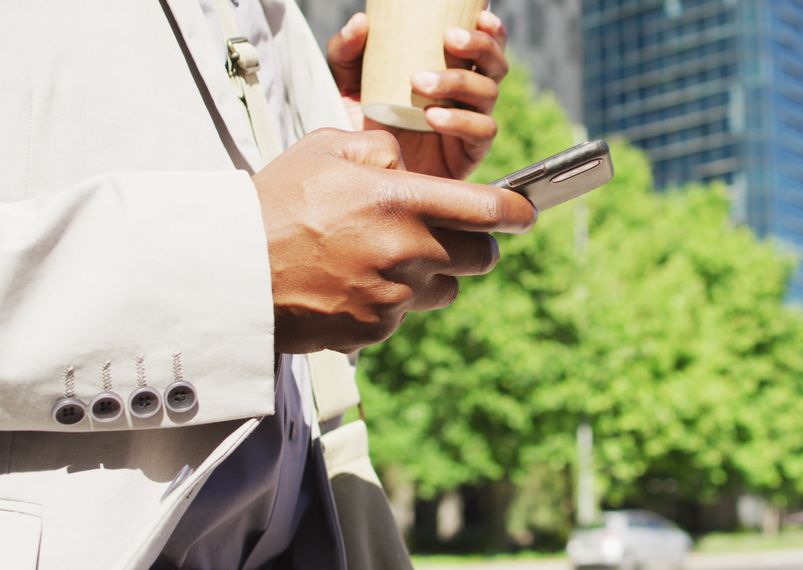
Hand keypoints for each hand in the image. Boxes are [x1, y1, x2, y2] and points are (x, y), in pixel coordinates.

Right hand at [252, 129, 534, 353]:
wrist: (229, 271)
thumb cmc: (275, 203)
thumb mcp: (325, 150)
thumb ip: (380, 149)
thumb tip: (409, 161)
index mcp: (403, 202)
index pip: (490, 210)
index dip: (518, 211)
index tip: (525, 211)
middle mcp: (408, 252)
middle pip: (483, 257)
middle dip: (477, 245)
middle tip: (449, 235)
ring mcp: (394, 297)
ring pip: (446, 290)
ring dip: (431, 275)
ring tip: (383, 258)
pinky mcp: (376, 331)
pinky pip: (405, 316)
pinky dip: (391, 303)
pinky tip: (352, 284)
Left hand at [327, 9, 507, 179]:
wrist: (366, 174)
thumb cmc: (366, 125)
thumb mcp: (349, 84)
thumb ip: (347, 52)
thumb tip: (360, 22)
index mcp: (452, 70)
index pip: (484, 46)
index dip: (492, 30)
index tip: (480, 15)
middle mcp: (468, 95)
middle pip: (495, 64)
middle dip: (480, 47)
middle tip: (449, 39)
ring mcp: (472, 123)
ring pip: (488, 94)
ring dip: (459, 81)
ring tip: (420, 82)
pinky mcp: (471, 153)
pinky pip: (481, 132)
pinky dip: (460, 121)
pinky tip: (433, 116)